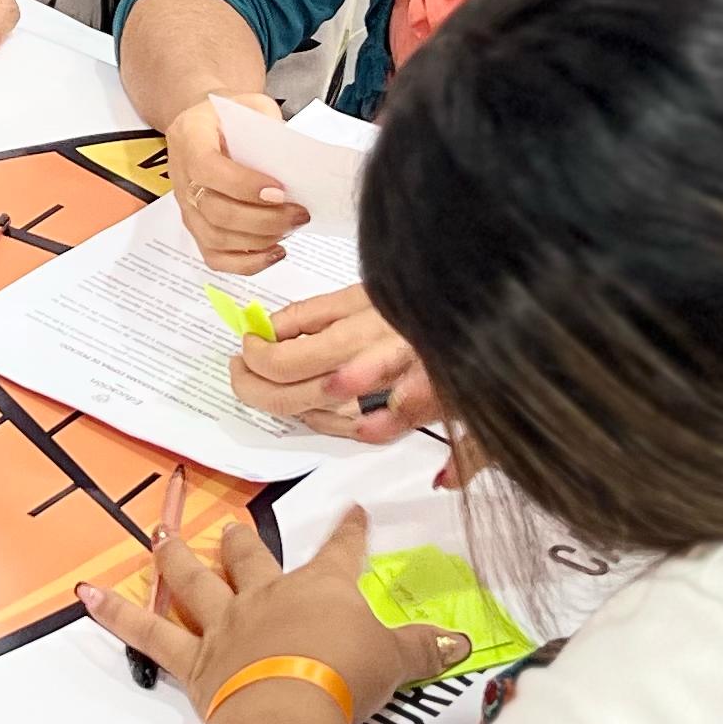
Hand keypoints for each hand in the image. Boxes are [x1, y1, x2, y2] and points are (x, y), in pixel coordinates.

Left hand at [83, 499, 469, 713]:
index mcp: (321, 588)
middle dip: (243, 541)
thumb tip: (462, 643)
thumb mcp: (398, 661)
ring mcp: (226, 625)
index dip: (348, 532)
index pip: (339, 552)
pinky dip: (115, 614)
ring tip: (160, 536)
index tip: (352, 512)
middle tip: (231, 526)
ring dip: (176, 558)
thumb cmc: (346, 677)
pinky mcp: (194, 660)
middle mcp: (268, 595)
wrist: (292, 708)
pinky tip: (85, 595)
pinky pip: (149, 632)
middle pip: (253, 558)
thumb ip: (425, 650)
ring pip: (195, 581)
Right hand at [164, 96, 302, 271]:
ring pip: (216, 238)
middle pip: (214, 211)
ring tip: (291, 227)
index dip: (243, 185)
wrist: (206, 124)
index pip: (208, 168)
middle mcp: (182, 176)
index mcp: (189, 137)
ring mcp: (186, 207)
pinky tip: (274, 252)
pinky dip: (247, 263)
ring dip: (260, 240)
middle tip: (298, 213)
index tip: (279, 191)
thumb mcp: (252, 105)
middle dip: (263, 219)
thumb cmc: (230, 116)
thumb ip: (270, 129)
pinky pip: (215, 257)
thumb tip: (295, 168)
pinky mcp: (197, 228)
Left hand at [233, 285, 437, 444]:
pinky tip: (315, 404)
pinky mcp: (409, 420)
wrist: (479, 321)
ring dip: (285, 403)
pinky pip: (356, 432)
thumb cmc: (417, 299)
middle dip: (254, 387)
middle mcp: (374, 370)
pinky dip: (326, 421)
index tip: (248, 344)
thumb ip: (314, 313)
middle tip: (243, 369)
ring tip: (270, 381)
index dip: (256, 357)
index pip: (285, 360)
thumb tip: (269, 329)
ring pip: (318, 418)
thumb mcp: (363, 291)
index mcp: (360, 330)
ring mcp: (392, 401)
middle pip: (292, 397)